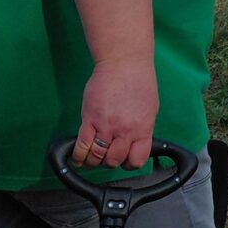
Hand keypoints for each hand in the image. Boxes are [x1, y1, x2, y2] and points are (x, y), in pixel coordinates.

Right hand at [72, 56, 158, 170]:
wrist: (124, 64)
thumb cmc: (138, 81)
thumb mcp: (150, 108)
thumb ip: (142, 127)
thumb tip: (136, 141)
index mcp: (143, 128)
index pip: (137, 159)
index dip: (129, 163)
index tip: (124, 160)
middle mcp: (125, 130)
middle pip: (114, 160)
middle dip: (109, 162)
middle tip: (105, 156)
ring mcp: (107, 126)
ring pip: (96, 157)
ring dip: (92, 160)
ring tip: (91, 157)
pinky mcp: (90, 119)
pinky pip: (82, 145)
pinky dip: (78, 155)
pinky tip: (77, 157)